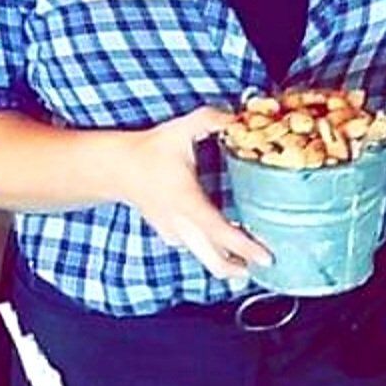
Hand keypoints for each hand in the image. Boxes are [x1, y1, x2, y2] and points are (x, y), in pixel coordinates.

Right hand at [113, 106, 272, 281]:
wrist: (119, 168)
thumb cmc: (150, 150)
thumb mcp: (180, 129)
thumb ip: (209, 119)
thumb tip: (236, 117)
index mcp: (187, 202)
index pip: (220, 231)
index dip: (244, 246)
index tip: (266, 257)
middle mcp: (182, 223)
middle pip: (214, 260)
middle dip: (239, 268)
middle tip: (264, 265)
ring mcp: (175, 232)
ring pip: (206, 257)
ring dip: (228, 260)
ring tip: (250, 259)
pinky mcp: (171, 234)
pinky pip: (197, 248)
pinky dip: (214, 249)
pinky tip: (229, 243)